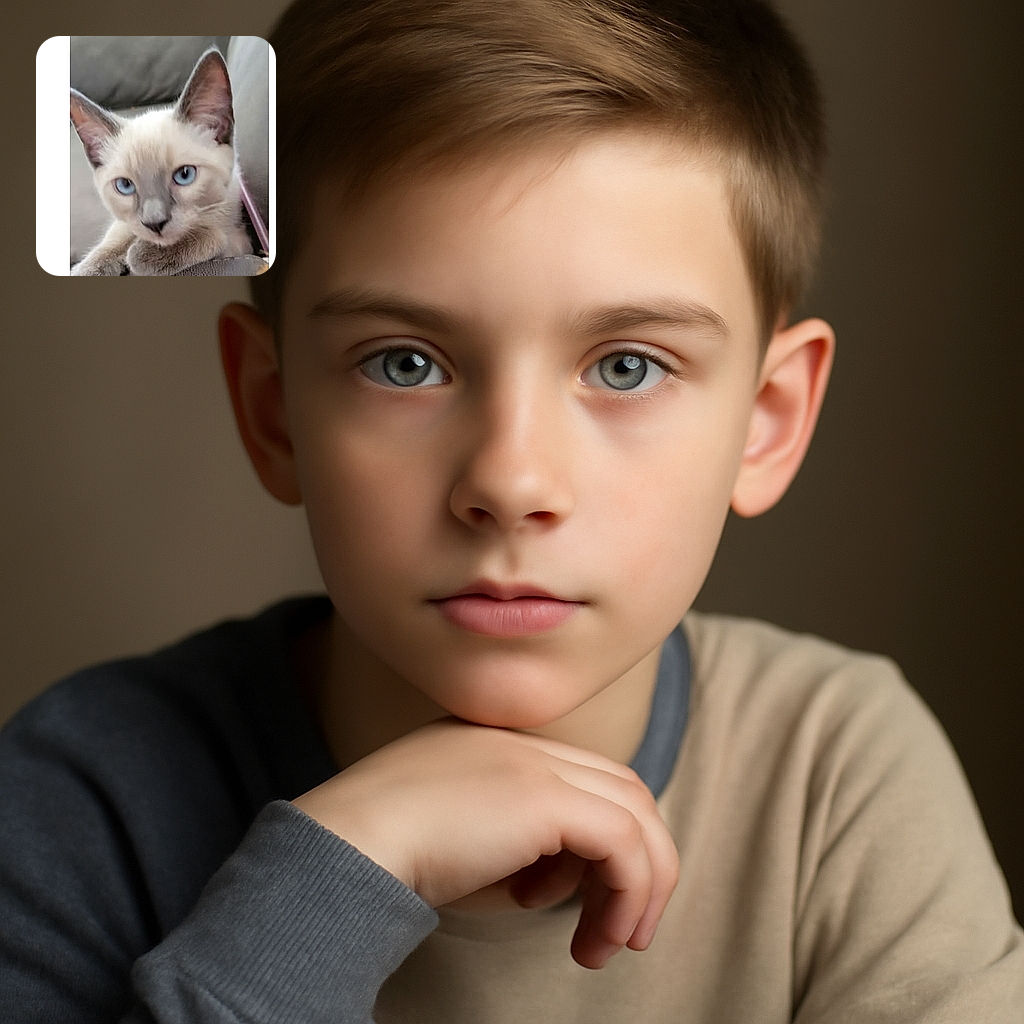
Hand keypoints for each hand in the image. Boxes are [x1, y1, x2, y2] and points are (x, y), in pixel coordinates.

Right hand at [293, 719, 678, 968]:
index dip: (600, 842)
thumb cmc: (390, 858)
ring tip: (611, 944)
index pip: (583, 778)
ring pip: (634, 811)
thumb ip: (516, 849)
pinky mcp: (543, 795)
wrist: (345, 844)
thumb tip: (565, 883)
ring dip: (640, 885)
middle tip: (624, 928)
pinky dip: (627, 892)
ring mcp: (534, 761)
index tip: (584, 901)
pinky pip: (621, 841)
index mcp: (498, 744)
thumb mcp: (463, 846)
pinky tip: (594, 938)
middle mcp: (522, 742)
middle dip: (641, 862)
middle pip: (621, 788)